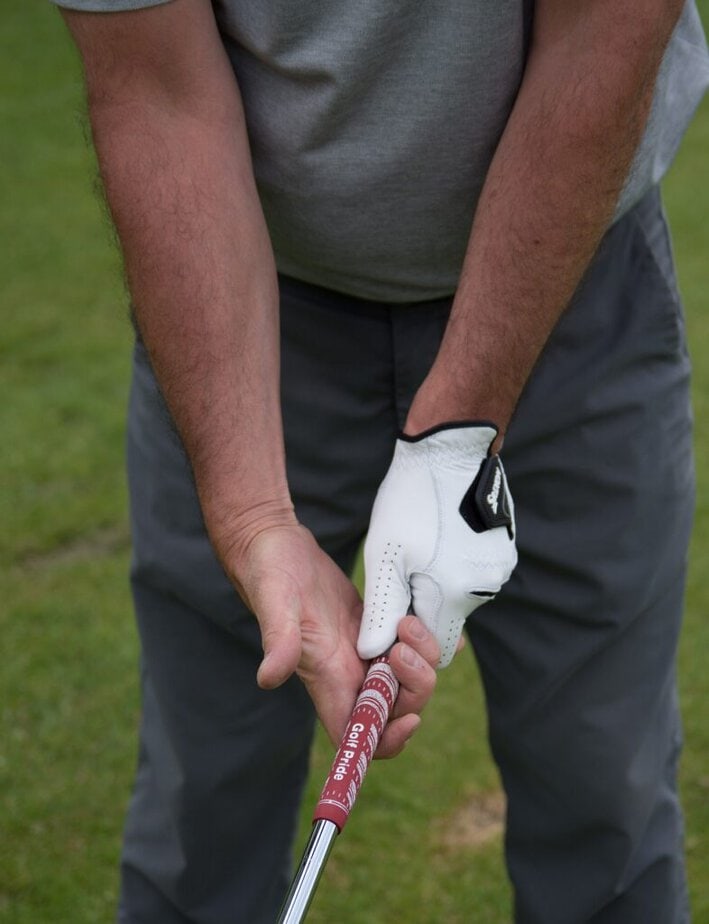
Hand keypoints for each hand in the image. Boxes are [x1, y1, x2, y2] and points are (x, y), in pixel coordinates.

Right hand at [225, 523, 439, 756]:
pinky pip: (412, 644)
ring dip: (424, 657)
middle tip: (405, 641)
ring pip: (408, 676)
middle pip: (395, 707)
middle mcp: (348, 670)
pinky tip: (434, 620)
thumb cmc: (268, 571)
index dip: (386, 741)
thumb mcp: (275, 600)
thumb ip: (278, 639)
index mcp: (326, 677)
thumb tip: (268, 678)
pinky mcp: (374, 623)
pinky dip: (431, 639)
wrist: (274, 542)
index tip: (409, 719)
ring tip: (410, 620)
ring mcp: (363, 647)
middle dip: (416, 685)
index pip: (356, 734)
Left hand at [358, 422, 516, 667]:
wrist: (451, 448)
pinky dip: (453, 562)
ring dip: (436, 580)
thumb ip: (382, 610)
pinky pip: (473, 570)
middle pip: (447, 618)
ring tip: (419, 541)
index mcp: (456, 595)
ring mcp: (499, 567)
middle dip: (420, 604)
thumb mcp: (386, 556)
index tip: (392, 613)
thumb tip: (371, 655)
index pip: (435, 646)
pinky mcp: (504, 549)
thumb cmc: (413, 500)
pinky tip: (438, 532)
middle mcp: (485, 588)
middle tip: (401, 567)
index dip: (410, 639)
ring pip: (459, 593)